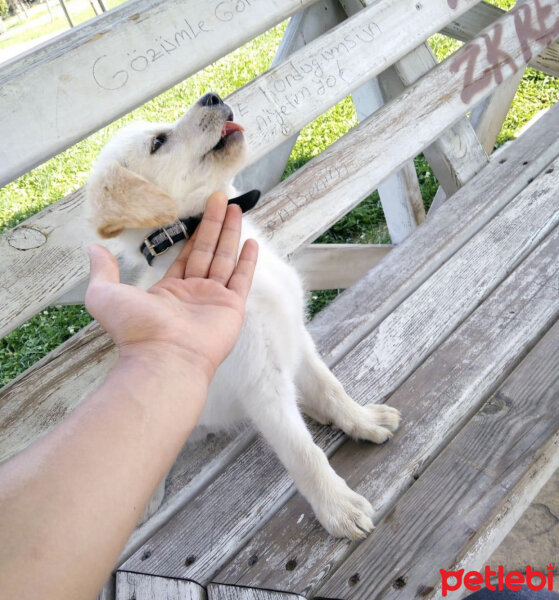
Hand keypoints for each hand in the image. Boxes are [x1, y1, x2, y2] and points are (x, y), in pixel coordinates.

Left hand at [85, 192, 257, 382]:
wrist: (164, 356)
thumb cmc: (135, 328)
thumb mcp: (105, 294)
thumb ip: (103, 270)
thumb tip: (93, 248)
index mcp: (169, 291)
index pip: (185, 256)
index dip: (192, 233)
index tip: (198, 212)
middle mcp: (194, 293)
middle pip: (207, 250)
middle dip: (213, 224)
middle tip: (220, 198)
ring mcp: (214, 300)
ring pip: (224, 258)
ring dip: (230, 233)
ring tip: (234, 207)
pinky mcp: (232, 306)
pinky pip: (242, 279)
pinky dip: (248, 261)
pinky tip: (251, 242)